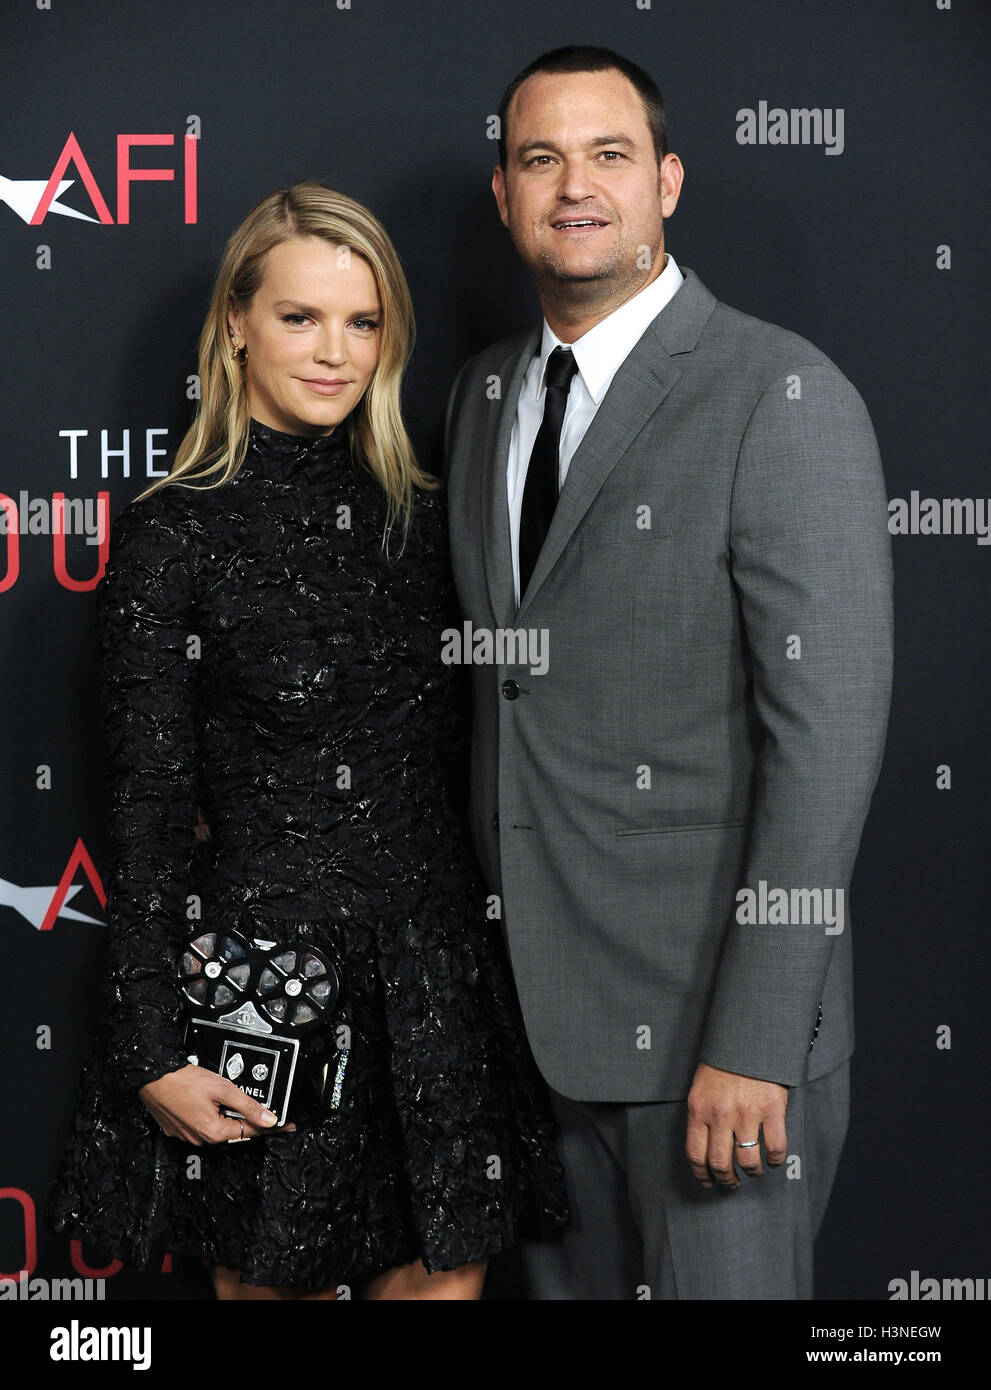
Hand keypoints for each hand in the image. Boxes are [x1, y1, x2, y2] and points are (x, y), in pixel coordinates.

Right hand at [138, 1064, 295, 1144]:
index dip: (271, 1126)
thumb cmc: (182, 1080)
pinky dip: (209, 1114)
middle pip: (234, 1130)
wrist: (152, 1075)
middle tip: (259, 1105)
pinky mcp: (177, 1128)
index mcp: (213, 1132)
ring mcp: (187, 1135)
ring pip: (217, 1126)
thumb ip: (248, 1105)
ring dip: (226, 1114)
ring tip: (222, 1095)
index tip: (286, 1125)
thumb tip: (269, 1118)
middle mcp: (200, 1139)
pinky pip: (200, 1124)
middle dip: (247, 1118)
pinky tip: (207, 1100)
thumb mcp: (223, 1088)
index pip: (251, 1131)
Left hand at [685, 1062, 786, 1188]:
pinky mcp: (772, 1110)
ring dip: (752, 1172)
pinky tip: (773, 1160)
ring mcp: (747, 1114)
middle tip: (732, 1183)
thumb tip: (704, 1145)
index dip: (702, 1175)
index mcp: (698, 1108)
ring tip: (754, 1171)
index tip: (708, 1182)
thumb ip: (701, 1113)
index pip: (695, 1154)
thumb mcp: (701, 1086)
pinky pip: (775, 1147)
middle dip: (727, 1180)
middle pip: (720, 1163)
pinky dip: (775, 1160)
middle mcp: (720, 1115)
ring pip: (748, 1161)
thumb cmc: (723, 1061)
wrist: (748, 1036)